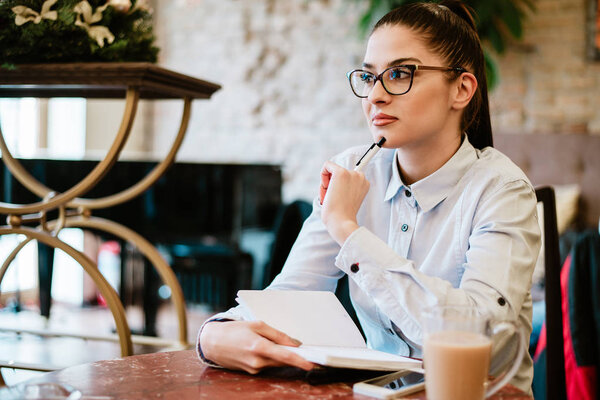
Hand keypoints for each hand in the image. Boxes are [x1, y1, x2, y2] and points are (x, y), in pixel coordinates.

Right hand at [200, 320, 314, 373]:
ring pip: (275, 363)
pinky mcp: (251, 372)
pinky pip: (267, 365)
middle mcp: (257, 361)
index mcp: (259, 347)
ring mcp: (254, 369)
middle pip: (283, 361)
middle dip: (294, 356)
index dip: (300, 361)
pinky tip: (263, 348)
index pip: (284, 356)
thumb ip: (277, 334)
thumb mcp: (257, 325)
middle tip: (305, 350)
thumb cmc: (234, 330)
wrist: (212, 342)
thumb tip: (294, 343)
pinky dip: (270, 358)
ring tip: (274, 343)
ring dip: (280, 356)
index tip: (312, 365)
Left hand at [319, 161, 368, 244]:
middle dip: (332, 185)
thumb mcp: (348, 200)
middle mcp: (360, 177)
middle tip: (333, 198)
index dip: (340, 187)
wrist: (342, 222)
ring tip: (329, 198)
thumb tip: (339, 184)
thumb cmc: (342, 216)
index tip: (339, 196)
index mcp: (363, 184)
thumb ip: (346, 189)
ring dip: (327, 184)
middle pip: (339, 174)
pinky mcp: (341, 173)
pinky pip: (327, 165)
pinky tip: (326, 188)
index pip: (348, 178)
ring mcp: (351, 174)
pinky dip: (322, 175)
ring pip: (332, 171)